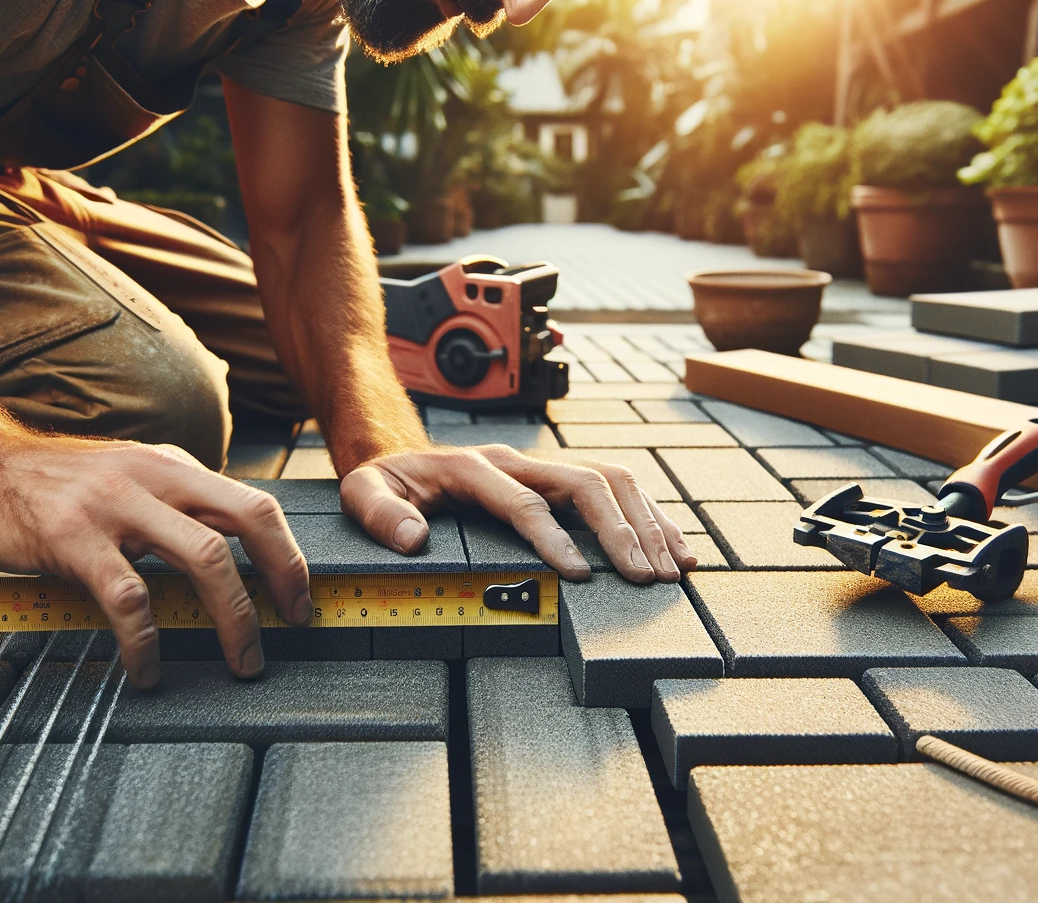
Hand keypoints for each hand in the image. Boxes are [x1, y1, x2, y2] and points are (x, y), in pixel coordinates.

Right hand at [0, 434, 310, 688]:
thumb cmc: (46, 484)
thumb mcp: (123, 479)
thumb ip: (169, 505)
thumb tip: (221, 555)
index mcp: (171, 467)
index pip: (253, 504)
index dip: (289, 554)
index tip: (298, 600)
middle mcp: (153, 478)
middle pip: (247, 520)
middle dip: (283, 578)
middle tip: (289, 629)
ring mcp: (115, 506)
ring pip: (204, 558)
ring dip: (233, 619)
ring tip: (237, 663)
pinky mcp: (73, 539)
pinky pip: (130, 597)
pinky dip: (147, 642)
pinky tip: (147, 670)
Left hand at [339, 445, 697, 582]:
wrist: (399, 459)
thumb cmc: (386, 484)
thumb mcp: (363, 493)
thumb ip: (379, 514)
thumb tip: (411, 538)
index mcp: (474, 468)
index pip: (524, 502)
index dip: (554, 537)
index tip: (580, 574)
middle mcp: (517, 461)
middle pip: (585, 483)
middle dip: (621, 530)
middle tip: (645, 577)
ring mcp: (541, 467)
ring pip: (610, 480)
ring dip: (646, 522)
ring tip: (672, 568)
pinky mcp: (556, 479)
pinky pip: (613, 488)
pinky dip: (648, 516)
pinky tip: (674, 547)